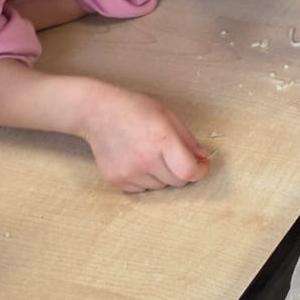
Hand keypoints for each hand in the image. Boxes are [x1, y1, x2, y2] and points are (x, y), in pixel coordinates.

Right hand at [78, 83, 210, 192]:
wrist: (97, 112)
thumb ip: (188, 139)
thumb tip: (202, 159)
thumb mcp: (167, 115)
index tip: (200, 165)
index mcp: (160, 139)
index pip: (187, 171)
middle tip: (174, 157)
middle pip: (176, 181)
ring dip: (162, 175)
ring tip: (150, 154)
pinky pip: (141, 190)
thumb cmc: (135, 109)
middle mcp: (144, 159)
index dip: (199, 171)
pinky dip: (145, 180)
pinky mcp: (115, 180)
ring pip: (159, 187)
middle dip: (182, 171)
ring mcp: (128, 172)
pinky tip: (136, 161)